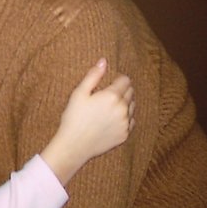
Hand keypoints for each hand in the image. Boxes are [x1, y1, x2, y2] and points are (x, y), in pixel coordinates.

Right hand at [42, 59, 134, 184]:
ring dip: (125, 103)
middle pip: (130, 92)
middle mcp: (122, 109)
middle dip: (122, 90)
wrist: (74, 146)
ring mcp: (125, 123)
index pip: (125, 80)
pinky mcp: (124, 135)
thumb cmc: (73, 118)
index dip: (117, 79)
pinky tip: (111, 120)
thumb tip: (104, 61)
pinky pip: (130, 121)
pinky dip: (124, 118)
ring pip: (132, 107)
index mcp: (112, 96)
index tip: (108, 84)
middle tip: (107, 95)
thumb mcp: (79, 93)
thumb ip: (93, 75)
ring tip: (109, 108)